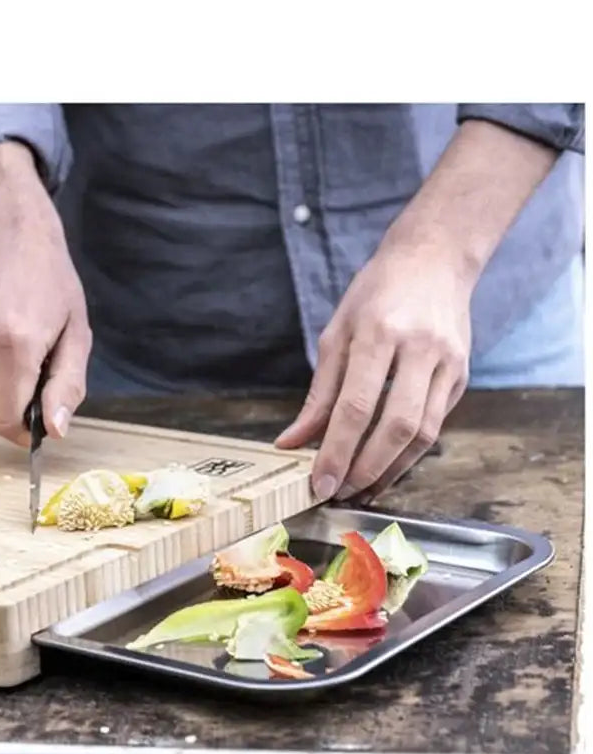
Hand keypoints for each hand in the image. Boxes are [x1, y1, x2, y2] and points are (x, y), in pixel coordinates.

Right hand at [0, 142, 91, 446]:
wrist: (8, 234)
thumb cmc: (50, 286)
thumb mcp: (76, 334)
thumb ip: (67, 386)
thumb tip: (54, 432)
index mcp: (17, 341)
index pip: (6, 418)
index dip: (22, 432)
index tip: (34, 427)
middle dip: (10, 405)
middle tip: (29, 373)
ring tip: (8, 351)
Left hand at [275, 242, 471, 501]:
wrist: (435, 259)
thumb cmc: (376, 295)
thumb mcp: (337, 333)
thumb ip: (318, 394)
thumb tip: (291, 442)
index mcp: (380, 333)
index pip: (356, 406)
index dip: (337, 450)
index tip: (320, 483)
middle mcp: (420, 349)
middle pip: (396, 427)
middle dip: (365, 468)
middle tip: (339, 493)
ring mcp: (448, 363)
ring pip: (423, 434)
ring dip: (390, 470)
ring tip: (359, 490)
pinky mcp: (462, 376)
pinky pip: (435, 426)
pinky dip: (408, 454)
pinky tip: (384, 468)